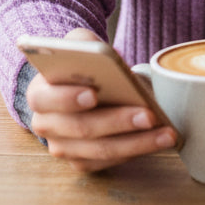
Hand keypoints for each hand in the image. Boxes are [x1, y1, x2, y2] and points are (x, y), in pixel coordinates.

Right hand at [26, 28, 177, 172]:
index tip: (94, 94)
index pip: (47, 98)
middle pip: (82, 128)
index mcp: (39, 94)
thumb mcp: (79, 44)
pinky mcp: (82, 162)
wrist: (79, 86)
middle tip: (150, 115)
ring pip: (101, 150)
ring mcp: (63, 148)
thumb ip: (86, 43)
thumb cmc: (81, 64)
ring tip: (166, 132)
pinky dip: (136, 151)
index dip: (68, 98)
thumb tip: (108, 55)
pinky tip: (160, 140)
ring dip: (137, 143)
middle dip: (118, 122)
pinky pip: (110, 161)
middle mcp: (46, 126)